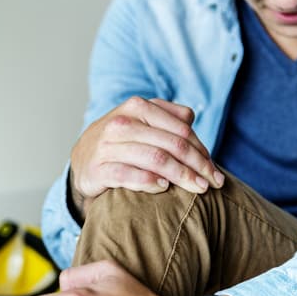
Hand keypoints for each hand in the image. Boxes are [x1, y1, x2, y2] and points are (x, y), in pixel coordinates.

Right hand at [69, 97, 223, 217]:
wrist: (82, 159)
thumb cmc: (121, 142)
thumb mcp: (141, 122)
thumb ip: (167, 117)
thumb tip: (192, 119)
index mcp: (137, 107)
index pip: (181, 130)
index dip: (202, 151)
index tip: (214, 172)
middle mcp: (121, 123)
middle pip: (172, 144)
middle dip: (197, 166)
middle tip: (213, 184)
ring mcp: (107, 146)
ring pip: (155, 159)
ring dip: (182, 176)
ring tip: (197, 189)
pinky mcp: (97, 169)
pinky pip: (128, 175)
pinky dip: (149, 182)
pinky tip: (164, 188)